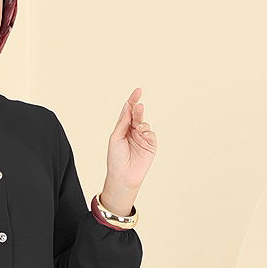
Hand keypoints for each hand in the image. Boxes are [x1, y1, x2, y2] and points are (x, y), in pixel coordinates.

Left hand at [104, 87, 156, 201]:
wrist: (123, 176)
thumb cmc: (115, 159)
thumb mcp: (115, 138)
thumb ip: (123, 123)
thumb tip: (129, 108)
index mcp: (123, 129)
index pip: (128, 112)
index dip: (132, 101)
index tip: (138, 91)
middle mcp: (133, 131)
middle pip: (137, 115)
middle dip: (138, 109)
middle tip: (138, 105)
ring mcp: (142, 138)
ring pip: (144, 123)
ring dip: (141, 122)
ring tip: (138, 127)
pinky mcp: (150, 145)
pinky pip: (151, 133)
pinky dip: (147, 131)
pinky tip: (142, 133)